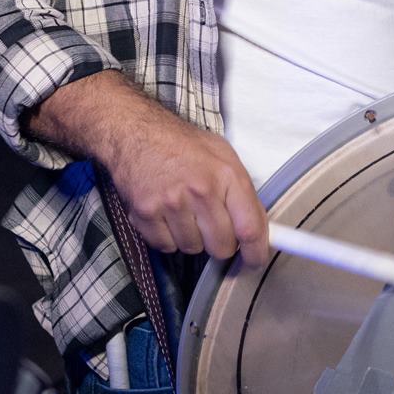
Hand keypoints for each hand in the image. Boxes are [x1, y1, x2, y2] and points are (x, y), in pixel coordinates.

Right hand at [108, 111, 266, 264]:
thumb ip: (242, 192)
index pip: (250, 228)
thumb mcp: (222, 155)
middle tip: (212, 225)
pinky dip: (167, 237)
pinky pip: (165, 246)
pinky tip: (165, 214)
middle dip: (219, 242)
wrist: (135, 132)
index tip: (255, 261)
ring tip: (183, 211)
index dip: (256, 253)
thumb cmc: (181, 144)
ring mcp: (171, 203)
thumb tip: (258, 228)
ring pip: (192, 249)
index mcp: (226, 175)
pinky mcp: (145, 213)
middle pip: (221, 246)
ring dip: (191, 237)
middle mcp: (201, 191)